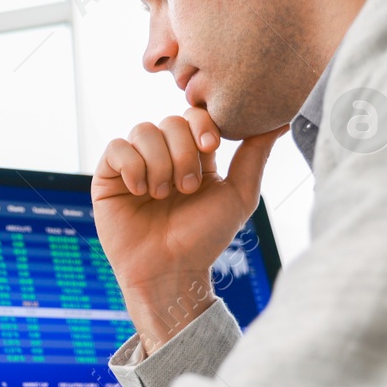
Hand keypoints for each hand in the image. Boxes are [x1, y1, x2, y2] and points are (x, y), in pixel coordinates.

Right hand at [93, 109, 285, 351]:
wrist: (170, 270)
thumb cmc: (204, 239)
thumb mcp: (239, 195)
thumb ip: (254, 156)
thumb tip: (279, 123)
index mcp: (192, 155)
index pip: (194, 116)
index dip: (201, 125)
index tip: (211, 148)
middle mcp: (162, 155)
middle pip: (169, 121)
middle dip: (182, 153)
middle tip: (186, 188)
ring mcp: (134, 165)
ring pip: (143, 131)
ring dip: (159, 163)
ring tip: (163, 196)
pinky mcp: (107, 178)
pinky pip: (116, 149)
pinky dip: (132, 167)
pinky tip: (140, 192)